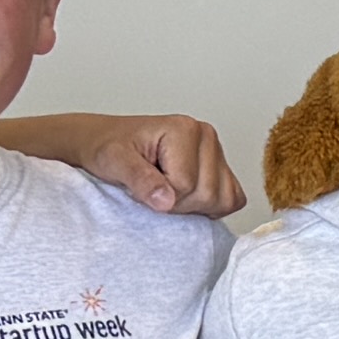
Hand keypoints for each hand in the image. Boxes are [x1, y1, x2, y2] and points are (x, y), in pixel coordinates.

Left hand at [97, 111, 244, 219]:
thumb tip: (166, 200)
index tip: (141, 186)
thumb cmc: (108, 147)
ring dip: (193, 207)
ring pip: (224, 200)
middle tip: (153, 189)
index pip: (186, 185)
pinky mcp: (220, 169)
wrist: (105, 142)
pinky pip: (233, 199)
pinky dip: (211, 208)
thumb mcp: (114, 161)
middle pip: (208, 194)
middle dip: (177, 203)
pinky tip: (186, 197)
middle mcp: (206, 137)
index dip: (160, 197)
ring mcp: (216, 153)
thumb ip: (139, 179)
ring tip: (168, 189)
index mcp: (184, 130)